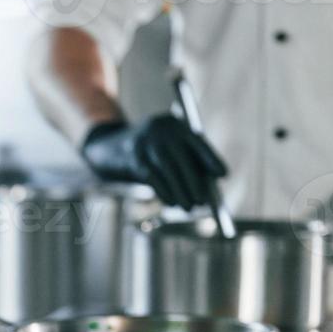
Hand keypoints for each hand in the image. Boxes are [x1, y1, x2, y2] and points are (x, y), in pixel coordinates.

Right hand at [80, 115, 227, 209]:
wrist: (109, 146)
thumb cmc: (146, 151)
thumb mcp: (165, 148)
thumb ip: (184, 160)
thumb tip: (206, 184)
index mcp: (175, 125)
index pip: (198, 143)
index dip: (211, 159)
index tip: (223, 175)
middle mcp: (162, 130)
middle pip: (184, 160)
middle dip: (195, 183)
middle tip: (203, 201)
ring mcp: (147, 143)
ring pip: (169, 171)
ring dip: (181, 192)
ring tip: (189, 206)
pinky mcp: (134, 157)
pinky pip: (154, 178)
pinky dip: (164, 192)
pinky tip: (171, 202)